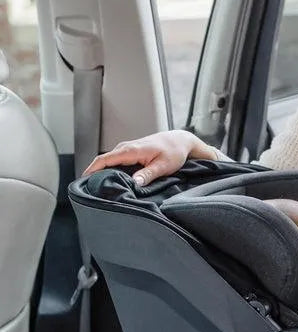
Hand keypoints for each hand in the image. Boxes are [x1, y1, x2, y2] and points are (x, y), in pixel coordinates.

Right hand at [82, 129, 218, 185]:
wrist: (180, 141)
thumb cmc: (174, 151)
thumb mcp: (164, 165)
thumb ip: (148, 174)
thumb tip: (134, 182)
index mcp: (131, 150)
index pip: (104, 159)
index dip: (91, 170)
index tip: (83, 182)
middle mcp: (125, 148)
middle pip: (102, 161)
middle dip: (94, 174)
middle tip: (90, 191)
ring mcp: (127, 149)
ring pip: (108, 162)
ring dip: (102, 173)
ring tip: (98, 188)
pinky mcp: (130, 152)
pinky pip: (115, 161)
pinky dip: (110, 170)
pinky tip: (111, 181)